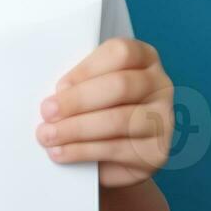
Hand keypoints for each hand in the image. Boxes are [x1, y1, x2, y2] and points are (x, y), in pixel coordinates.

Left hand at [35, 37, 173, 187]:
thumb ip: (77, 83)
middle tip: (47, 111)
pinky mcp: (156, 152)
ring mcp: (163, 119)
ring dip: (75, 128)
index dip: (86, 69)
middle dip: (77, 100)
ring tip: (48, 135)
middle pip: (120, 86)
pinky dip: (82, 151)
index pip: (120, 53)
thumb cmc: (93, 111)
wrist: (107, 158)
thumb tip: (53, 95)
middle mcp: (160, 85)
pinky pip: (116, 149)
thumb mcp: (87, 89)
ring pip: (118, 120)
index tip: (59, 86)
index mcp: (143, 58)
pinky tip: (61, 152)